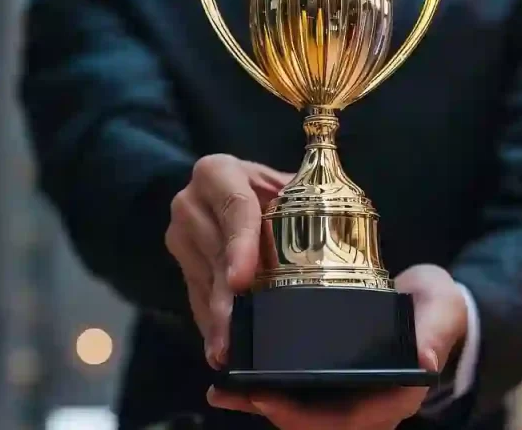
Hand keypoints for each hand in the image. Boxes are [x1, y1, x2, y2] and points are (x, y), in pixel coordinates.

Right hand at [165, 154, 291, 366]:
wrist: (229, 191)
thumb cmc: (269, 191)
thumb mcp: (284, 186)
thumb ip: (304, 197)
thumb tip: (342, 225)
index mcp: (219, 172)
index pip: (234, 208)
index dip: (241, 246)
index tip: (242, 281)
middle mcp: (191, 200)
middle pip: (216, 253)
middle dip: (227, 295)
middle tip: (235, 332)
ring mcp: (180, 233)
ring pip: (203, 280)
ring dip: (217, 317)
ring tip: (227, 349)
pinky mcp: (179, 261)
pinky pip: (195, 294)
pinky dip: (209, 322)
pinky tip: (218, 346)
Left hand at [208, 264, 468, 429]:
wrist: (430, 303)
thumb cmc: (437, 309)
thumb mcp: (442, 312)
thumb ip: (435, 332)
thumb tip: (426, 363)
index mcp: (392, 398)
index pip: (345, 421)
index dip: (303, 416)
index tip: (267, 397)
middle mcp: (365, 406)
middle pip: (312, 424)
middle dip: (270, 411)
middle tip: (230, 392)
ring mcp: (346, 397)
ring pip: (298, 413)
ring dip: (259, 404)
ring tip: (220, 390)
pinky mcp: (330, 382)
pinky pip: (295, 394)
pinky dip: (263, 390)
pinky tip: (233, 380)